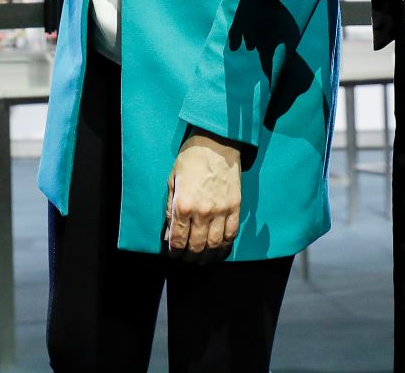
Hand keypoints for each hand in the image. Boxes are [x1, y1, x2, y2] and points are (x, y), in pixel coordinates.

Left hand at [165, 130, 241, 256]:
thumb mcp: (173, 181)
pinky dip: (225, 246)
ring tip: (202, 260)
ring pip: (215, 244)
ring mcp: (221, 211)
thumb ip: (170, 209)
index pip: (178, 238)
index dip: (175, 251)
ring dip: (207, 255)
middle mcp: (202, 212)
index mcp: (183, 205)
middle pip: (196, 245)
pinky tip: (220, 250)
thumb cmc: (190, 158)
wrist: (217, 143)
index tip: (174, 255)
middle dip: (190, 257)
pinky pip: (232, 233)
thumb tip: (169, 233)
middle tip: (187, 261)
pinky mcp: (235, 207)